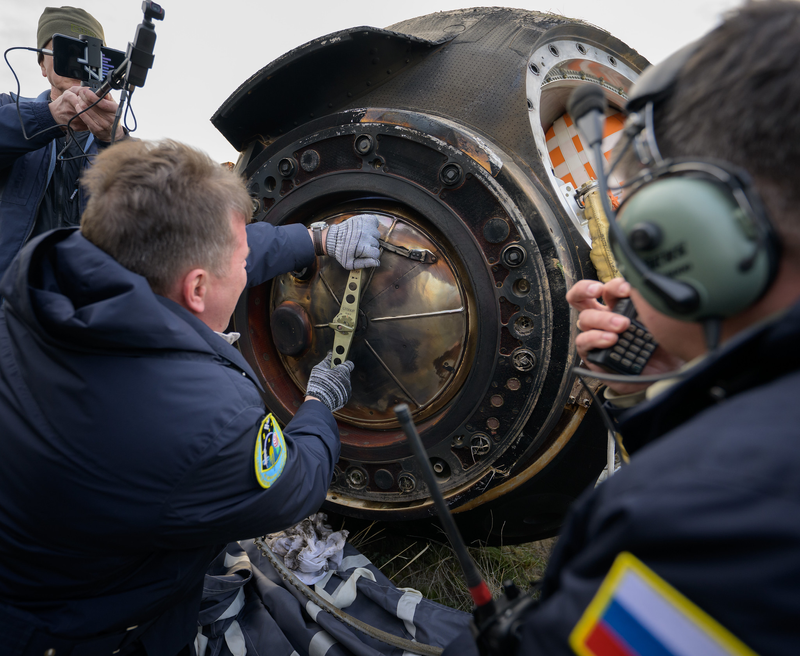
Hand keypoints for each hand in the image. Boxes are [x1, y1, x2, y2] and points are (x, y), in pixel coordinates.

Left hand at [52, 86, 124, 141]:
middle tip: (81, 93)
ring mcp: (103, 125)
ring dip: (80, 102)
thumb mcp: (112, 104)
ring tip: (79, 99)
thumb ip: (107, 97)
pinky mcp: (96, 129)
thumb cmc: (111, 115)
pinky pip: (84, 117)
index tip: (85, 91)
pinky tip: (78, 106)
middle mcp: (110, 118)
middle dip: (84, 97)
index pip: (102, 103)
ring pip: (86, 110)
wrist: (112, 131)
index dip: (92, 96)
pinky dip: (79, 110)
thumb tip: (101, 90)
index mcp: (115, 110)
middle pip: (92, 105)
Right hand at [305, 352, 354, 411]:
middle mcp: (347, 380)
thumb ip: (327, 360)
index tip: (338, 362)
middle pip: (345, 373)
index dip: (343, 362)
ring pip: (344, 383)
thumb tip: (330, 353)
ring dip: (338, 382)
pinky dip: (338, 391)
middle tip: (329, 375)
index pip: (348, 363)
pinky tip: (329, 391)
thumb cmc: (319, 383)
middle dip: (338, 373)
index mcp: (343, 371)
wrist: (319, 402)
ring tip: (327, 385)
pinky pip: (343, 391)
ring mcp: (347, 390)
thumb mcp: (319, 368)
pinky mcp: (346, 398)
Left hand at [325, 214, 380, 269]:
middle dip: (370, 245)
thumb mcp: (350, 263)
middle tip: (359, 244)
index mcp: (363, 248)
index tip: (363, 253)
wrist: (333, 238)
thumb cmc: (342, 252)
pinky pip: (375, 222)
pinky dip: (372, 225)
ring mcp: (366, 226)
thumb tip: (377, 263)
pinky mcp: (365, 219)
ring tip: (360, 237)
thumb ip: (365, 264)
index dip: (371, 255)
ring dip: (370, 236)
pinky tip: (364, 229)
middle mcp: (366, 236)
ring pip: (376, 234)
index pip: (376, 253)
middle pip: (376, 243)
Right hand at [567, 278, 683, 394]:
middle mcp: (602, 319)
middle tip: (609, 294)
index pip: (601, 288)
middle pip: (580, 298)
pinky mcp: (592, 355)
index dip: (610, 284)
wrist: (664, 373)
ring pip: (585, 319)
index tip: (626, 288)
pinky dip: (596, 338)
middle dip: (588, 290)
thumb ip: (647, 304)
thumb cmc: (661, 344)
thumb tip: (646, 288)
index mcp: (615, 307)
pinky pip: (583, 342)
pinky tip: (611, 340)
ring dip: (603, 319)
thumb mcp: (657, 320)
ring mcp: (595, 336)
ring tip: (622, 326)